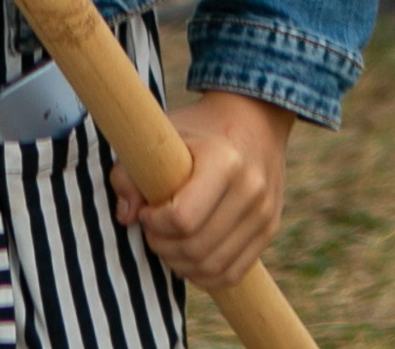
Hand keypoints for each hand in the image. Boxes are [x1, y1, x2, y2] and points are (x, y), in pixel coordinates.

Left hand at [111, 91, 293, 289]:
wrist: (253, 119)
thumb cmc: (197, 128)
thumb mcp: (161, 135)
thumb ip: (130, 172)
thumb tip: (126, 217)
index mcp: (224, 161)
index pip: (183, 218)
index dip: (154, 223)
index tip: (146, 208)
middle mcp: (250, 190)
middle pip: (197, 247)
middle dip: (163, 246)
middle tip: (152, 229)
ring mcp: (264, 213)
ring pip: (214, 267)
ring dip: (181, 264)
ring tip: (167, 242)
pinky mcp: (268, 230)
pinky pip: (233, 272)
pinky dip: (205, 275)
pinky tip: (187, 258)